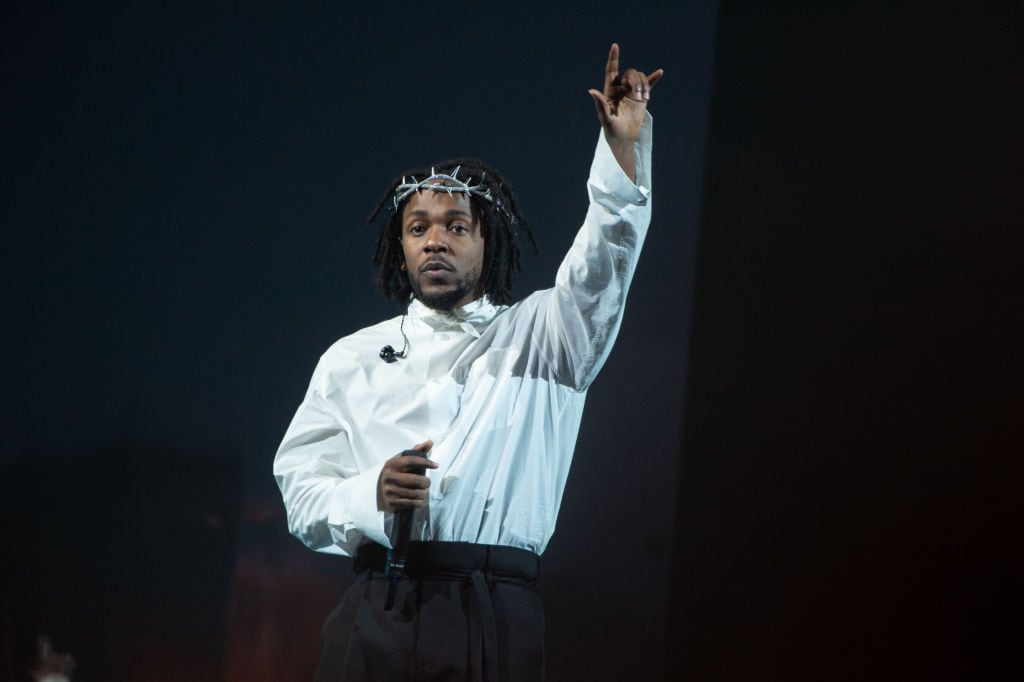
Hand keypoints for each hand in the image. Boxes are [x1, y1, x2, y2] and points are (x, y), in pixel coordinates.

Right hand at [377, 440, 437, 512]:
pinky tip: (418, 499)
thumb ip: (417, 452)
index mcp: (392, 464)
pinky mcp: (391, 502)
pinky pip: (412, 503)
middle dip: (426, 482)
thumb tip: (430, 442)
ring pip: (416, 493)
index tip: (436, 465)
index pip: (412, 461)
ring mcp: (389, 490)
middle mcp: (389, 477)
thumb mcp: (403, 461)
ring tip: (423, 491)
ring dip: (423, 493)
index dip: (426, 462)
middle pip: (416, 480)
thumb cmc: (396, 474)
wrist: (380, 491)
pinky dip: (418, 502)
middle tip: (427, 483)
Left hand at [588, 43, 662, 180]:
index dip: (613, 58)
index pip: (611, 70)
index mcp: (609, 90)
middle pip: (630, 73)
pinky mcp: (641, 97)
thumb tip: (592, 91)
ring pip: (639, 78)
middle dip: (635, 82)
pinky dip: (653, 78)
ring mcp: (631, 92)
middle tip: (637, 97)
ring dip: (644, 86)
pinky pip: (648, 84)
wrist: (624, 138)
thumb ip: (600, 104)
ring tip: (644, 99)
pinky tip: (659, 72)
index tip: (615, 46)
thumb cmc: (612, 130)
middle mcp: (620, 88)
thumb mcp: (606, 118)